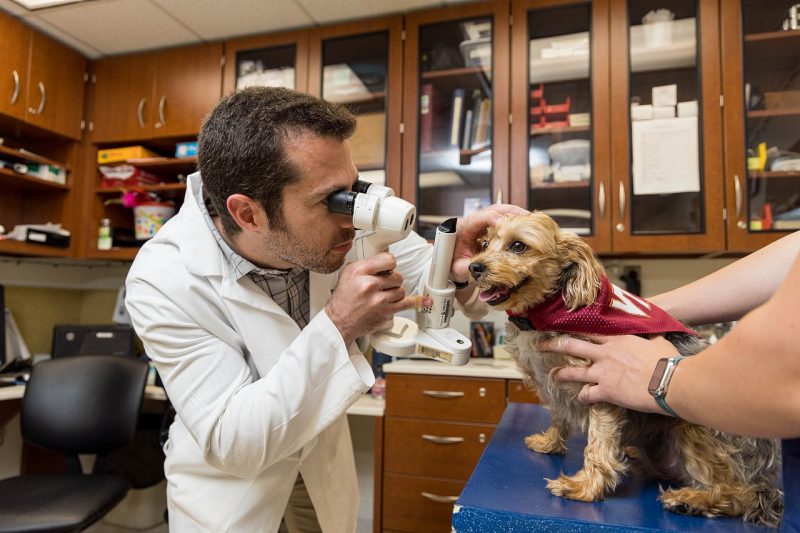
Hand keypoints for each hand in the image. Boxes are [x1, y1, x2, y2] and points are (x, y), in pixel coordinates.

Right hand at [326, 252, 419, 345]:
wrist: (339, 322)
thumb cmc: (344, 299)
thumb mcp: (349, 274)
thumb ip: (368, 265)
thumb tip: (386, 258)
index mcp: (359, 271)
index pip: (388, 259)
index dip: (390, 264)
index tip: (388, 268)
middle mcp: (369, 284)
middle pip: (397, 276)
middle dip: (392, 280)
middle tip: (383, 286)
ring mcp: (378, 300)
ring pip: (401, 290)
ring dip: (395, 292)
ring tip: (384, 296)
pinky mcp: (385, 312)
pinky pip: (406, 304)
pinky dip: (415, 302)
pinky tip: (422, 300)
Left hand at [451, 204, 527, 282]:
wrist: (452, 259)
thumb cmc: (454, 262)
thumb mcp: (457, 268)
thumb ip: (464, 268)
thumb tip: (474, 268)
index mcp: (463, 228)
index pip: (476, 218)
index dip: (489, 218)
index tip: (501, 222)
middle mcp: (473, 221)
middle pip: (492, 209)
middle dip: (510, 211)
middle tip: (526, 217)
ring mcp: (483, 221)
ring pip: (500, 211)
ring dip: (515, 214)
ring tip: (530, 220)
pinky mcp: (490, 224)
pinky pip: (504, 217)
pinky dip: (515, 219)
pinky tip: (526, 224)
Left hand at [544, 334, 678, 413]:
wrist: (670, 381)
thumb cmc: (668, 361)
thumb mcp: (659, 342)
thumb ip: (651, 337)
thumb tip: (655, 332)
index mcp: (617, 340)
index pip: (590, 332)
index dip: (575, 330)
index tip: (563, 329)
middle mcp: (605, 353)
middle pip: (572, 346)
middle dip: (553, 344)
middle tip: (540, 345)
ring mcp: (603, 372)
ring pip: (574, 371)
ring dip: (561, 373)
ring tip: (553, 375)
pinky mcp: (606, 391)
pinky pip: (588, 394)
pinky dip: (583, 397)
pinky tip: (581, 399)